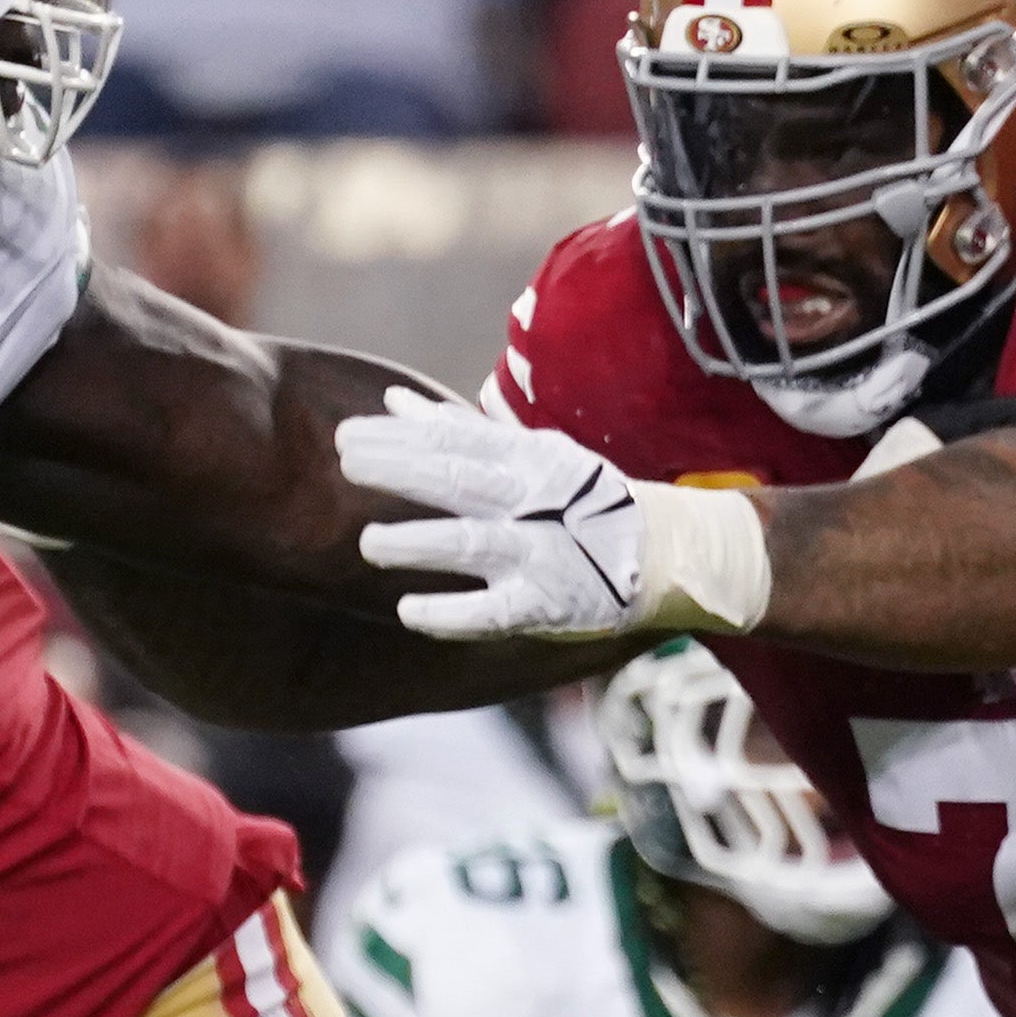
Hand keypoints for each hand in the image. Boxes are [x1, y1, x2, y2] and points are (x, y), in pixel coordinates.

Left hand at [343, 394, 770, 639]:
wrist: (668, 554)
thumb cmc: (587, 500)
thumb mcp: (535, 452)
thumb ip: (461, 430)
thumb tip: (394, 402)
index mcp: (529, 461)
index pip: (456, 440)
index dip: (400, 437)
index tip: (348, 435)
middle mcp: (534, 503)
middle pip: (459, 479)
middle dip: (400, 469)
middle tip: (347, 464)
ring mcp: (542, 555)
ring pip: (474, 543)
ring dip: (420, 543)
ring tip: (370, 544)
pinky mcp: (548, 605)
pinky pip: (494, 612)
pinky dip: (452, 613)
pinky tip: (410, 612)